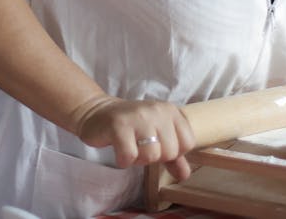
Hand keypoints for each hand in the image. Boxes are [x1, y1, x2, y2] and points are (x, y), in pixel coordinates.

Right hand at [72, 95, 196, 180]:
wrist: (98, 113)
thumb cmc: (131, 127)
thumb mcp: (157, 136)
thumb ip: (173, 156)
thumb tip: (185, 175)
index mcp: (170, 111)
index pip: (188, 143)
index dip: (173, 153)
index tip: (158, 146)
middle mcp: (157, 111)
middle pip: (170, 152)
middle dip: (154, 158)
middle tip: (140, 147)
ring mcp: (138, 117)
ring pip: (151, 155)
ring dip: (138, 160)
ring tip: (130, 148)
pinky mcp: (118, 126)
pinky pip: (129, 156)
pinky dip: (124, 160)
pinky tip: (119, 151)